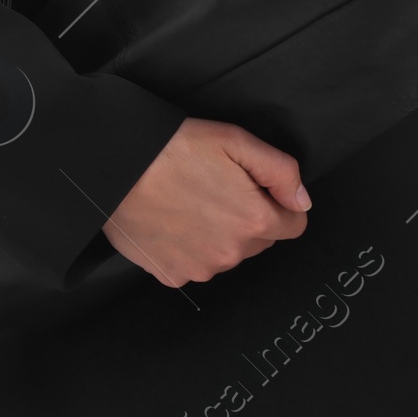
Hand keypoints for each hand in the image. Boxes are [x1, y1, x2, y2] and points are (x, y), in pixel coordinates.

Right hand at [102, 117, 310, 286]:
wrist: (115, 169)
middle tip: (217, 187)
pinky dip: (188, 247)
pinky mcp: (171, 276)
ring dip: (218, 234)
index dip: (280, 203)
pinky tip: (172, 219)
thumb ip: (281, 171)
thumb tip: (302, 200)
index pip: (293, 226)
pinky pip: (194, 264)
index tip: (258, 188)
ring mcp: (200, 269)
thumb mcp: (236, 140)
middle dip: (249, 217)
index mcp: (253, 220)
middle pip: (260, 241)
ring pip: (227, 254)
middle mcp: (231, 253)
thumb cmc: (173, 148)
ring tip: (190, 200)